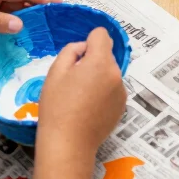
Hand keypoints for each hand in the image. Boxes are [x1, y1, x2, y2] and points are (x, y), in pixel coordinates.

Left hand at [0, 0, 61, 46]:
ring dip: (25, 27)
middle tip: (56, 25)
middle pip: (21, 6)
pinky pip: (2, 31)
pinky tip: (22, 47)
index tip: (59, 4)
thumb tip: (21, 24)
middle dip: (38, 14)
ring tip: (44, 38)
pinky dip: (12, 38)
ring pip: (13, 20)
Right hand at [38, 27, 126, 154]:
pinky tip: (89, 108)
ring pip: (109, 72)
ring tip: (80, 98)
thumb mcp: (56, 72)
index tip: (78, 58)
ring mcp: (122, 91)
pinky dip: (104, 92)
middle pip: (106, 55)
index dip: (88, 41)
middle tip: (73, 81)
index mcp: (100, 62)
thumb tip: (84, 48)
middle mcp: (116, 74)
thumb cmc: (57, 107)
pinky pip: (113, 88)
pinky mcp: (122, 106)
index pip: (101, 34)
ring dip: (98, 77)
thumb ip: (71, 50)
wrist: (68, 144)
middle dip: (92, 61)